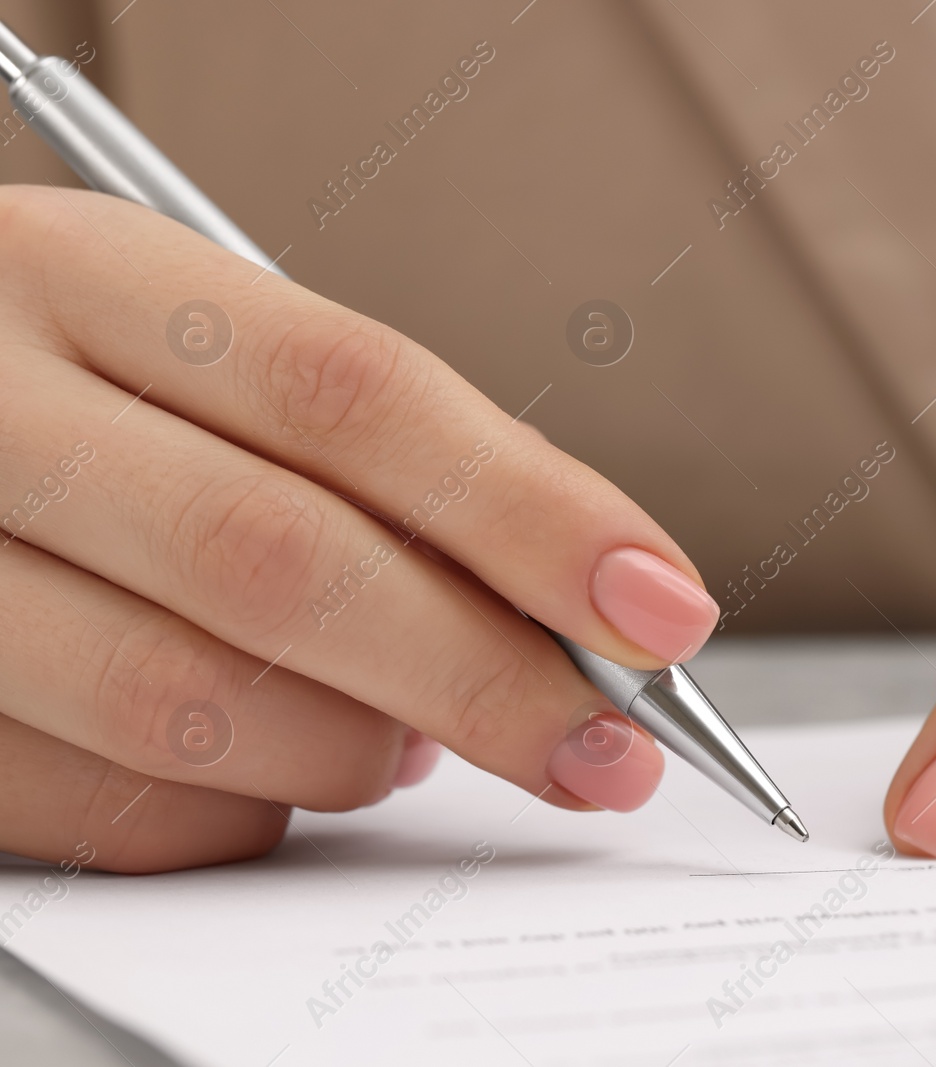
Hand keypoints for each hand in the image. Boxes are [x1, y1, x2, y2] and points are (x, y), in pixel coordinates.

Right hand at [0, 187, 719, 871]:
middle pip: (279, 561)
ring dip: (355, 752)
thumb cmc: (86, 389)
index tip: (659, 612)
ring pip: (186, 705)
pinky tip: (275, 771)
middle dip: (481, 677)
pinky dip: (241, 813)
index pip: (355, 395)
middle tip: (604, 749)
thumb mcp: (205, 352)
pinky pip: (107, 810)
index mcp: (86, 276)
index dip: (531, 515)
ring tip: (411, 740)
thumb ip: (372, 462)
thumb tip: (571, 612)